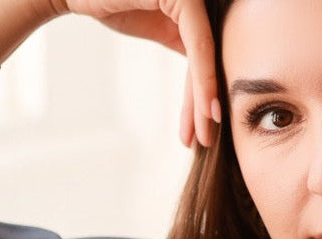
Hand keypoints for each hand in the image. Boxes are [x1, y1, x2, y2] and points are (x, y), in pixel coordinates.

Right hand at [50, 0, 219, 145]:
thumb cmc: (111, 2)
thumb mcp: (156, 25)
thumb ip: (184, 39)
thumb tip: (205, 70)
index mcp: (196, 2)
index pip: (207, 53)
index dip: (207, 91)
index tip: (207, 127)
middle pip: (210, 57)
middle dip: (207, 102)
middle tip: (207, 141)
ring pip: (208, 56)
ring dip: (206, 99)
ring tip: (205, 134)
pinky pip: (200, 44)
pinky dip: (204, 80)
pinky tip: (207, 110)